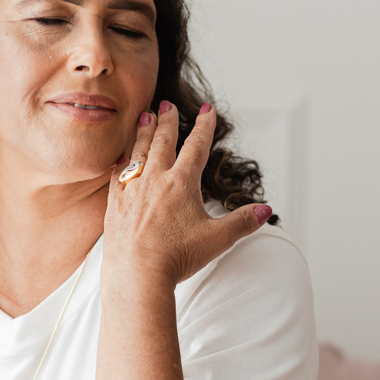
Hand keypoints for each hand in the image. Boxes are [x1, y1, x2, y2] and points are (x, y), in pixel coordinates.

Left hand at [103, 101, 270, 288]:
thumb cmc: (176, 257)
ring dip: (143, 133)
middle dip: (167, 121)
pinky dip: (121, 162)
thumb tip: (265, 210)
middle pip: (163, 142)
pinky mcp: (115, 205)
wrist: (137, 274)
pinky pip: (117, 176)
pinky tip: (121, 158)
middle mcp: (155, 180)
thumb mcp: (217, 239)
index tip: (207, 109)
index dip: (204, 126)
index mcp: (182, 183)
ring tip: (144, 118)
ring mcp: (132, 191)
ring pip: (139, 153)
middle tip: (166, 105)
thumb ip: (242, 222)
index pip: (196, 146)